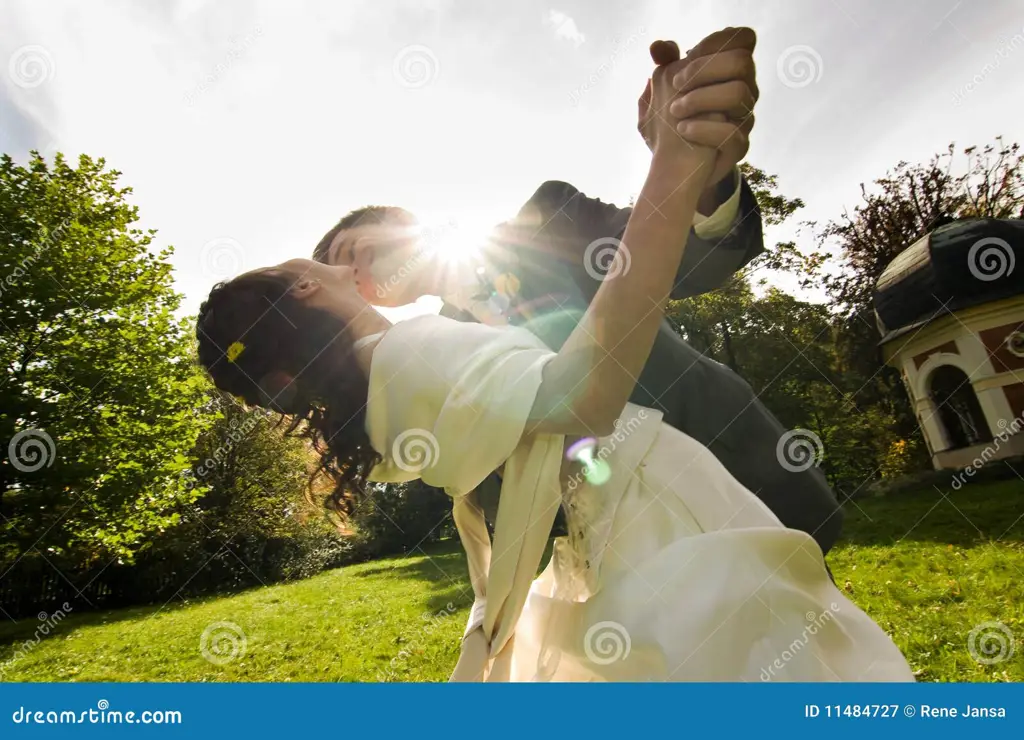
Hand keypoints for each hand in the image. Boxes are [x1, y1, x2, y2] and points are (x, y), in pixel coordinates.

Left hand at [640, 29, 757, 204]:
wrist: (675, 170)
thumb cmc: (670, 126)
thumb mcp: (662, 95)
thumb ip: (664, 67)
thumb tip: (658, 47)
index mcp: (728, 73)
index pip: (743, 39)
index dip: (717, 41)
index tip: (685, 57)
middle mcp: (743, 91)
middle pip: (741, 62)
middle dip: (704, 69)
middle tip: (676, 84)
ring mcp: (744, 119)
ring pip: (739, 94)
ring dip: (700, 99)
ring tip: (674, 111)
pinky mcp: (740, 146)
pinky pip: (732, 133)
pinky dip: (703, 130)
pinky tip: (683, 130)